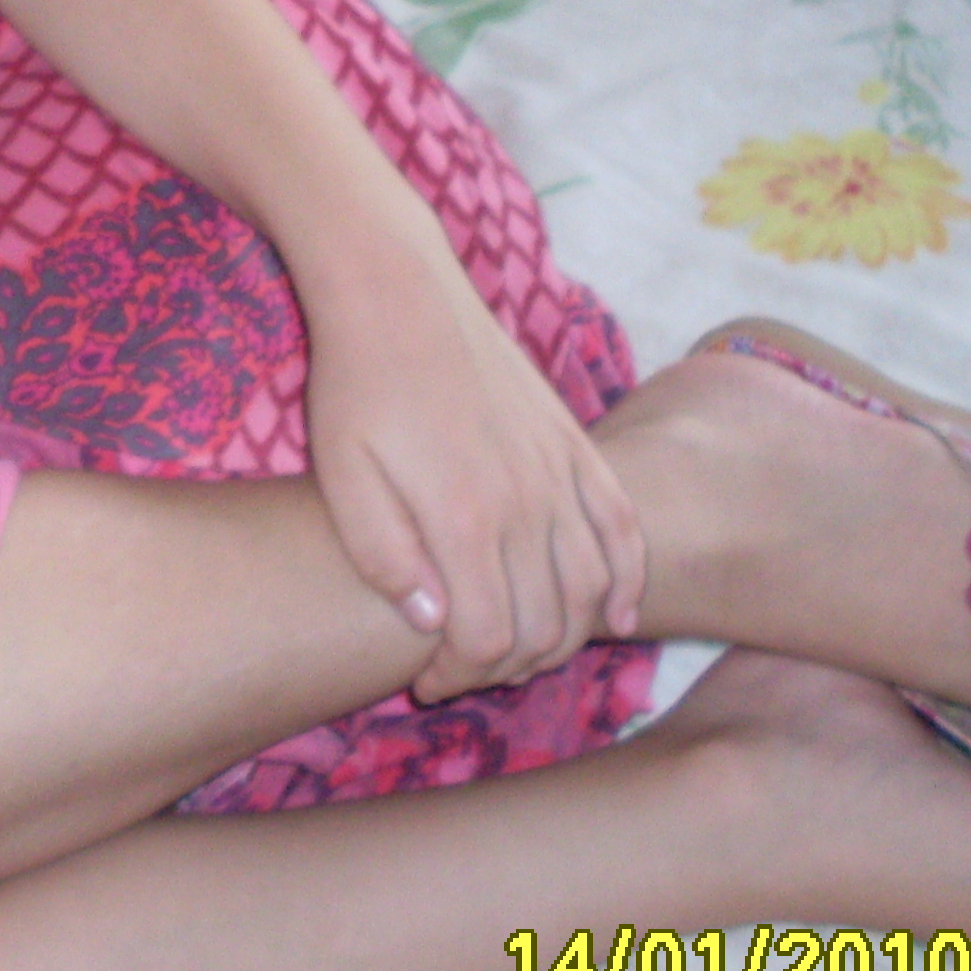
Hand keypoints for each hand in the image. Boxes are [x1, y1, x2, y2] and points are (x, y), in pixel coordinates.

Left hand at [295, 223, 644, 701]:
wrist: (398, 290)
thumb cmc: (357, 384)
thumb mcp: (343, 477)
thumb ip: (384, 558)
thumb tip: (433, 622)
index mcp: (465, 518)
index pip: (487, 639)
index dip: (457, 675)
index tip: (423, 680)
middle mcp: (528, 502)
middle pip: (544, 626)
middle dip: (504, 666)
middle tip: (461, 668)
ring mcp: (561, 471)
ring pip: (590, 587)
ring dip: (562, 636)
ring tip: (518, 650)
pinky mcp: (577, 444)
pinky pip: (623, 528)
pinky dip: (628, 580)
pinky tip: (618, 616)